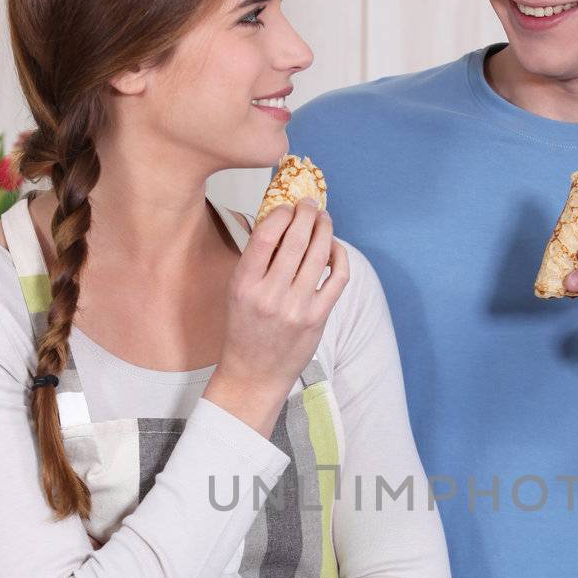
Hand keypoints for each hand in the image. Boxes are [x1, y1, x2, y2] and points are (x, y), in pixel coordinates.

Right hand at [216, 199, 349, 398]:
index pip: (266, 235)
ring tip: (324, 219)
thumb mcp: (237, 292)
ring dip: (325, 230)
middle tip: (310, 204)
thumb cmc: (244, 329)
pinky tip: (334, 248)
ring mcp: (296, 308)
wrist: (254, 373)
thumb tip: (279, 222)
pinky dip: (340, 257)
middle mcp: (270, 295)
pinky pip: (337, 278)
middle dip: (307, 214)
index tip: (288, 206)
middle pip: (296, 240)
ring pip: (319, 254)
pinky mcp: (317, 318)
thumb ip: (256, 261)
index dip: (281, 213)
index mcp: (244, 284)